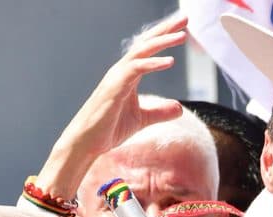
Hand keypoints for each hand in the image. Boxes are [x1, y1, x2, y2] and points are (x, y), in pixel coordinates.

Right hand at [58, 11, 186, 157]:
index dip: (164, 37)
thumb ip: (160, 112)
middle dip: (165, 29)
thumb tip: (180, 108)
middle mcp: (122, 71)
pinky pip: (135, 69)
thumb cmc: (108, 129)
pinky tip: (169, 61)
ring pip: (141, 52)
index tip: (183, 28)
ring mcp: (117, 77)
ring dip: (162, 41)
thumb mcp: (142, 119)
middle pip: (146, 43)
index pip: (148, 50)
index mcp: (128, 75)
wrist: (87, 143)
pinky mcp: (114, 87)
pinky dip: (152, 63)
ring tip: (182, 35)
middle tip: (185, 17)